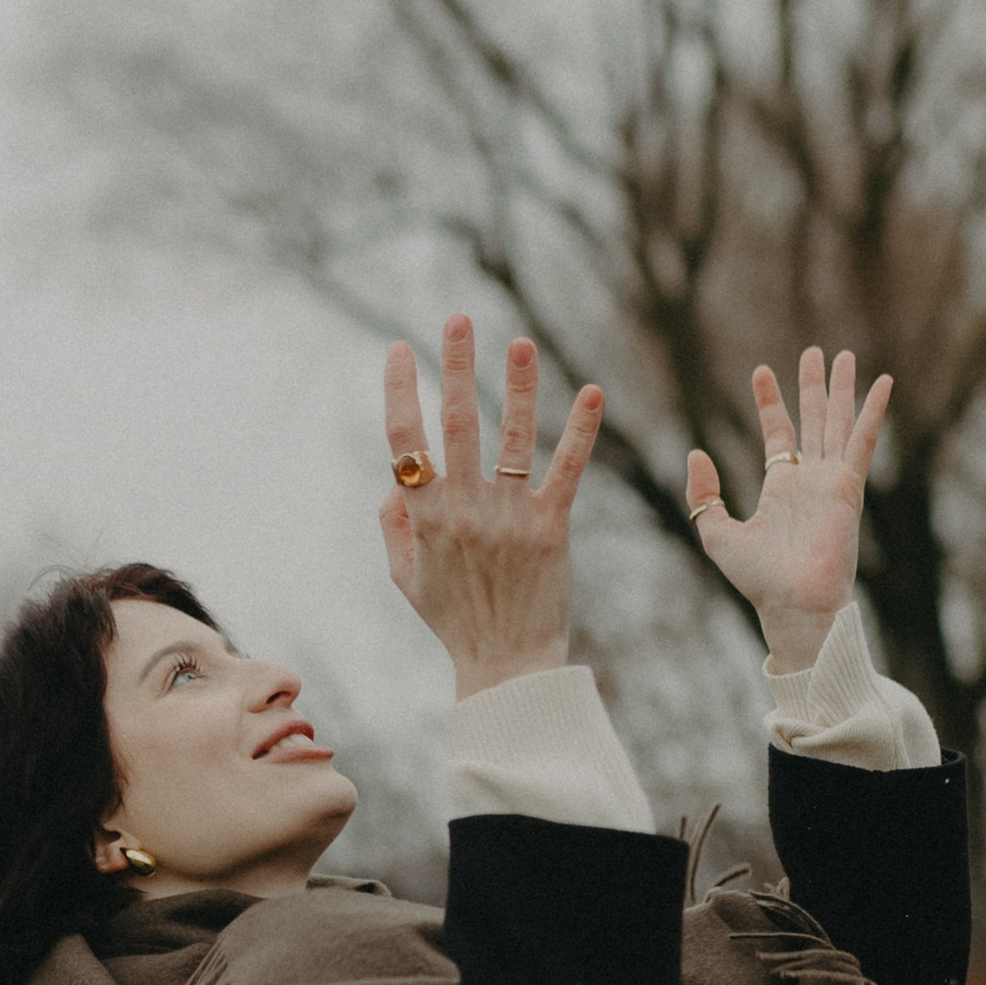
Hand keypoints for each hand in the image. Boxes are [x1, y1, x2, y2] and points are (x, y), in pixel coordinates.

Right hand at [380, 316, 604, 696]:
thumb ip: (393, 524)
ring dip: (515, 386)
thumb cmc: (452, 619)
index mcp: (424, 518)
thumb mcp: (403, 577)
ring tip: (520, 342)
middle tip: (458, 320)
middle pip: (456, 424)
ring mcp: (508, 516)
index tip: (402, 350)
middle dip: (455, 366)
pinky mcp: (551, 528)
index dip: (401, 391)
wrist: (506, 665)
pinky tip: (592, 393)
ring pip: (510, 438)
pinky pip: (566, 471)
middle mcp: (464, 510)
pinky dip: (580, 432)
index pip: (405, 442)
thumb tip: (393, 480)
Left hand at [685, 349, 891, 670]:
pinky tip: (883, 382)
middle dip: (813, 386)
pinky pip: (863, 440)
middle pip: (814, 421)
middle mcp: (810, 481)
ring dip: (843, 389)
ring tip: (844, 355)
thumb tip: (696, 453)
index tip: (760, 372)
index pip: (779, 434)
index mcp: (782, 489)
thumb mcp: (717, 533)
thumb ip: (705, 494)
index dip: (770, 402)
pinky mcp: (849, 487)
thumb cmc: (759, 580)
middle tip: (814, 352)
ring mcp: (833, 482)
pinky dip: (873, 411)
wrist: (792, 602)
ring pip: (839, 423)